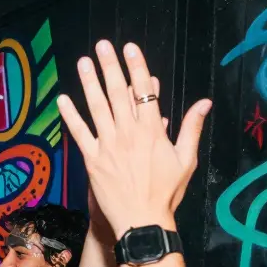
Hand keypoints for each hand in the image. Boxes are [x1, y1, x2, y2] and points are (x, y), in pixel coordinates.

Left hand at [56, 41, 210, 233]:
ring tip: (83, 62)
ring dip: (89, 83)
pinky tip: (62, 99)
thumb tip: (204, 103)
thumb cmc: (166, 193)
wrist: (142, 221)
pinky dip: (70, 116)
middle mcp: (128, 133)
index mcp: (151, 131)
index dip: (137, 67)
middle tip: (102, 45)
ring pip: (97, 108)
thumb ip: (191, 128)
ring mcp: (108, 145)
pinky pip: (79, 134)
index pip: (144, 90)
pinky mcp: (92, 160)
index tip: (130, 48)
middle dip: (110, 67)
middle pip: (118, 93)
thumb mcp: (185, 160)